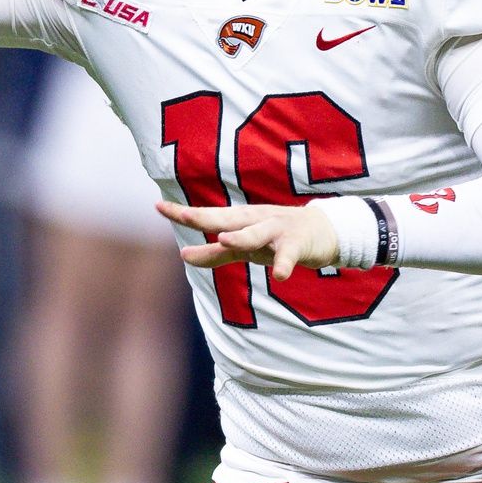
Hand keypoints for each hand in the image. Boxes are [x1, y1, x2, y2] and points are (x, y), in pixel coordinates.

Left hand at [156, 200, 339, 280]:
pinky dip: (284, 265)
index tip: (158, 206)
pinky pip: (289, 256)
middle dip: (206, 217)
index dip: (183, 213)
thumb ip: (215, 253)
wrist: (323, 231)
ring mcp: (277, 231)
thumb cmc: (277, 238)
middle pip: (227, 219)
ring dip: (241, 236)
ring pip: (256, 234)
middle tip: (185, 214)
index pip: (207, 216)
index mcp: (240, 221)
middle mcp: (255, 221)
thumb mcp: (245, 246)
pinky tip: (279, 276)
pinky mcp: (297, 244)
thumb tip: (183, 256)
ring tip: (225, 240)